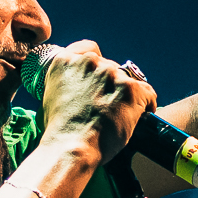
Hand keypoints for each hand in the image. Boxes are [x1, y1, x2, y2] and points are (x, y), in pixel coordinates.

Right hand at [39, 40, 156, 163]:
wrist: (72, 148)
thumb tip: (76, 88)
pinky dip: (145, 104)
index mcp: (66, 62)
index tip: (99, 78)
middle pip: (110, 67)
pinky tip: (139, 117)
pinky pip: (147, 93)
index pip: (89, 49)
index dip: (97, 65)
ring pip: (128, 80)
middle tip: (107, 106)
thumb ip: (65, 83)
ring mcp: (111, 74)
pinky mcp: (131, 89)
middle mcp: (89, 62)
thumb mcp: (50, 98)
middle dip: (111, 85)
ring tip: (122, 115)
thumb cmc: (59, 131)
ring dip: (127, 95)